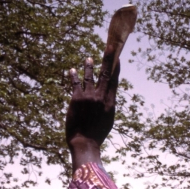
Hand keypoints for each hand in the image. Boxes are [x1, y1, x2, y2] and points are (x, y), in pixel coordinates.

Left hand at [66, 46, 119, 169]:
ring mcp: (89, 97)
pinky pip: (75, 83)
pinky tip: (72, 70)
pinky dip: (74, 76)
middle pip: (105, 74)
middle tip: (110, 46)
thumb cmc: (96, 134)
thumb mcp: (107, 120)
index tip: (117, 57)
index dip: (116, 68)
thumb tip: (107, 96)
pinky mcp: (77, 99)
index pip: (114, 81)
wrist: (84, 142)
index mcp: (110, 103)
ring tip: (88, 59)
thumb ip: (107, 106)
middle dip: (107, 59)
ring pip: (89, 77)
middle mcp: (101, 97)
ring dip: (89, 67)